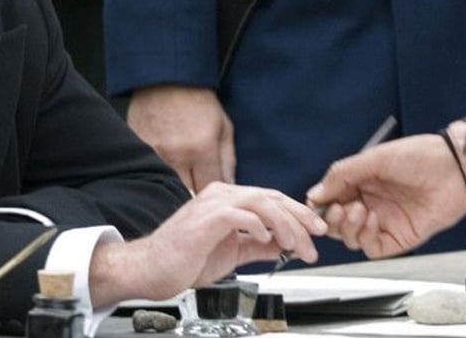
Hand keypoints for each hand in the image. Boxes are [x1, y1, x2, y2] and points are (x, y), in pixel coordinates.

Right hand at [88, 182, 326, 305]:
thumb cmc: (183, 260)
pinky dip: (260, 226)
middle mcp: (220, 195)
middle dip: (299, 218)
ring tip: (295, 244)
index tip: (316, 231)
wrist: (150, 269)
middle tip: (316, 238)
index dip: (297, 213)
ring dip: (285, 224)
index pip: (271, 199)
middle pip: (271, 196)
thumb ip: (258, 246)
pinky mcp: (206, 219)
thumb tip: (284, 246)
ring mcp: (212, 204)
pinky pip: (241, 214)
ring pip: (261, 202)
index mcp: (226, 201)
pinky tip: (266, 241)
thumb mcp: (232, 253)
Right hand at [128, 84, 233, 191]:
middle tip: (197, 188)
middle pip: (185, 194)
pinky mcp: (138, 147)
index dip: (212, 195)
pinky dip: (156, 172)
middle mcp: (176, 155)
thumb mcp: (223, 127)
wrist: (167, 77)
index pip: (208, 189)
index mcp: (201, 150)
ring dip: (174, 185)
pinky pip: (148, 170)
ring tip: (180, 177)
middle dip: (193, 194)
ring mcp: (154, 152)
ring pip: (165, 185)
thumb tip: (230, 187)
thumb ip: (228, 161)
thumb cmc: (199, 101)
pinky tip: (164, 165)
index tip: (213, 195)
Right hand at [304, 134, 465, 258]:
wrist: (454, 170)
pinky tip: (371, 219)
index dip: (321, 203)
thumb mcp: (374, 158)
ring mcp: (383, 222)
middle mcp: (370, 204)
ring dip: (347, 227)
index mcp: (362, 183)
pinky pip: (371, 248)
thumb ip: (342, 174)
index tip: (315, 203)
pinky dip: (365, 237)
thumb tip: (316, 192)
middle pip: (338, 223)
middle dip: (331, 219)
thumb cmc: (420, 157)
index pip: (332, 199)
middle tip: (336, 210)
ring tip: (357, 210)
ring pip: (351, 238)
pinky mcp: (398, 238)